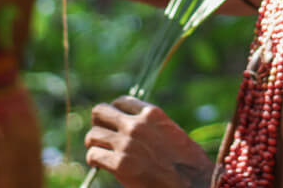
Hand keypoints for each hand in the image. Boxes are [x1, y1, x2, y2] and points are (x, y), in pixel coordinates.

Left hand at [85, 96, 212, 187]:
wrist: (190, 182)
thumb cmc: (187, 160)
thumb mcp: (171, 130)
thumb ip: (150, 123)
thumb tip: (131, 123)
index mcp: (151, 113)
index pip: (120, 102)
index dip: (114, 112)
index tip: (114, 121)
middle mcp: (136, 125)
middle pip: (99, 112)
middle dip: (99, 123)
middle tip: (102, 134)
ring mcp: (126, 144)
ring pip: (92, 135)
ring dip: (95, 143)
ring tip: (101, 150)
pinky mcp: (119, 165)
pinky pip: (93, 156)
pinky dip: (94, 160)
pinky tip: (101, 163)